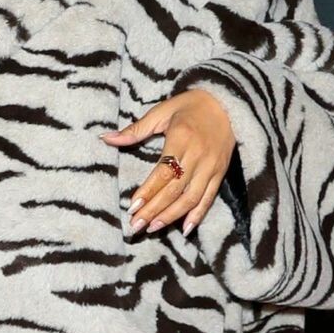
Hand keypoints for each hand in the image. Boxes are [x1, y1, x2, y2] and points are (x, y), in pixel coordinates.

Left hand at [102, 88, 234, 236]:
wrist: (227, 102)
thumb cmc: (189, 106)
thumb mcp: (161, 111)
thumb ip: (135, 129)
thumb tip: (106, 138)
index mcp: (181, 137)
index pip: (163, 172)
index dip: (148, 191)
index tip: (132, 207)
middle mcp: (198, 154)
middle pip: (175, 189)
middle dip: (154, 209)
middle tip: (136, 225)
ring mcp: (211, 166)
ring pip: (191, 197)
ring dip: (171, 215)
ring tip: (153, 227)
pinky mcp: (220, 172)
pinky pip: (209, 198)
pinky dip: (197, 215)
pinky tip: (184, 229)